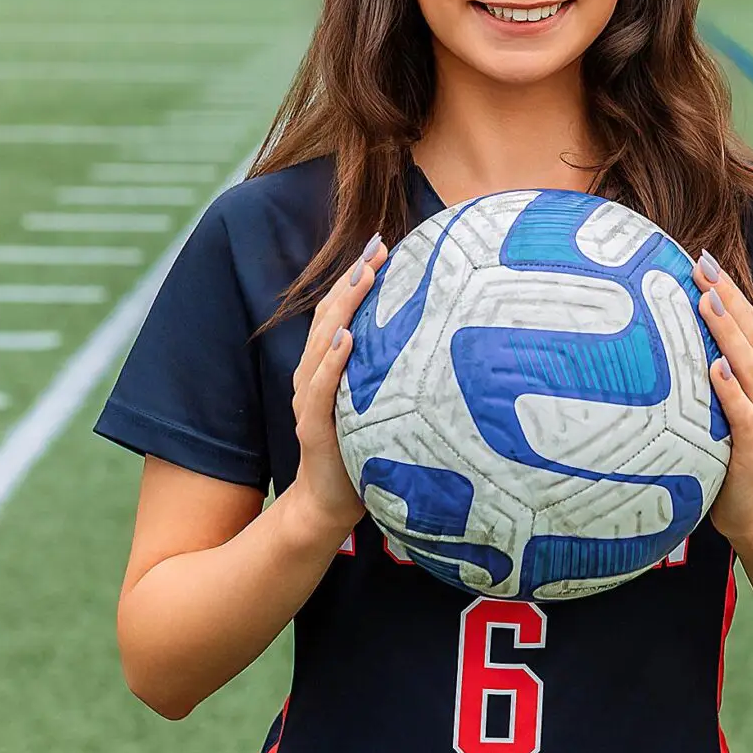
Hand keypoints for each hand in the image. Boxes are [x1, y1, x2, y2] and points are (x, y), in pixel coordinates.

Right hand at [290, 235, 387, 545]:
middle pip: (330, 316)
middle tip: (378, 247)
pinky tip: (346, 339)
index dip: (356, 278)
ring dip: (344, 307)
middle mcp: (314, 376)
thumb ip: (393, 375)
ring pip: (323, 342)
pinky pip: (321, 388)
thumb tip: (441, 345)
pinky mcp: (314, 427)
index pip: (339, 312)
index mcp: (329, 368)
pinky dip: (331, 361)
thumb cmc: (362, 452)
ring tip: (365, 275)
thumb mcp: (379, 406)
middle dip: (353, 279)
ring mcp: (311, 400)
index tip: (384, 247)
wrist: (328, 506)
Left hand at [694, 253, 752, 558]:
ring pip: (751, 368)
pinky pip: (745, 416)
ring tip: (707, 301)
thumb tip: (663, 340)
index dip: (731, 291)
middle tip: (701, 264)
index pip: (750, 327)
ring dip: (730, 333)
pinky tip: (716, 369)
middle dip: (728, 298)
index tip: (703, 259)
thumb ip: (707, 378)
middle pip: (752, 337)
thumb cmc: (732, 460)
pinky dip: (732, 391)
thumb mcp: (722, 412)